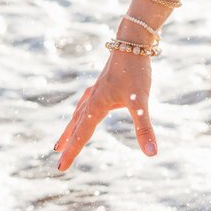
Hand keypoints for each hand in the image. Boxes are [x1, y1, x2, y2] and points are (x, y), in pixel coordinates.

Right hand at [54, 50, 155, 171]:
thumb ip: (144, 128)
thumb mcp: (141, 102)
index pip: (81, 135)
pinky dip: (79, 114)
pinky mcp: (102, 84)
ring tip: (62, 141)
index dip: (72, 153)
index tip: (60, 168)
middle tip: (58, 159)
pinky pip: (84, 104)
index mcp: (96, 106)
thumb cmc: (135, 71)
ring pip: (77, 115)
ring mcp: (96, 91)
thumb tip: (152, 153)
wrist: (131, 41)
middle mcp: (92, 99)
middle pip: (75, 127)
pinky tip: (83, 112)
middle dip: (67, 144)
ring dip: (69, 130)